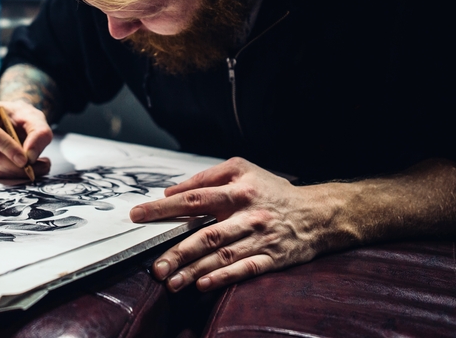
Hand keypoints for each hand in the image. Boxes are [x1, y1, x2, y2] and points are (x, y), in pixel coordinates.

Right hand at [0, 99, 52, 178]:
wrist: (15, 121)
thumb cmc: (22, 117)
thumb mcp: (37, 119)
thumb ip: (39, 133)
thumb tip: (30, 155)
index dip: (5, 146)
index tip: (24, 159)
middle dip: (15, 166)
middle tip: (38, 166)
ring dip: (15, 173)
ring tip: (34, 166)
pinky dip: (9, 175)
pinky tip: (21, 167)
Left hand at [130, 157, 329, 291]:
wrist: (317, 213)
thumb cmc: (271, 190)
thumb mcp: (241, 170)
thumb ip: (205, 178)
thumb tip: (170, 192)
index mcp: (237, 190)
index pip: (194, 199)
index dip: (164, 208)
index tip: (138, 215)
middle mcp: (248, 215)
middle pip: (207, 234)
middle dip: (178, 252)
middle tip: (155, 267)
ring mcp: (260, 239)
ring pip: (222, 256)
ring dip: (194, 270)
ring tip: (171, 282)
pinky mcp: (272, 259)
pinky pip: (245, 270)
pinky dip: (223, 278)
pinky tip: (202, 285)